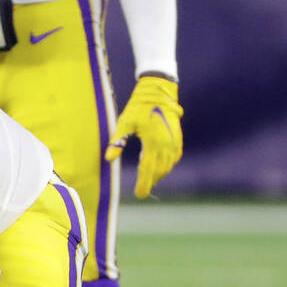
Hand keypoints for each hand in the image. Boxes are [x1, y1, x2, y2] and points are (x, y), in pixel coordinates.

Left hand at [105, 75, 182, 198]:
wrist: (158, 92)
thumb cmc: (138, 107)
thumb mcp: (124, 124)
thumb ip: (117, 142)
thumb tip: (108, 159)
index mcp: (153, 142)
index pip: (148, 169)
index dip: (144, 184)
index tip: (140, 194)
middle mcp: (166, 144)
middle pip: (159, 170)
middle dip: (151, 182)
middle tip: (142, 190)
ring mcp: (174, 141)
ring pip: (168, 165)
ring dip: (159, 175)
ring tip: (149, 181)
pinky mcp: (178, 138)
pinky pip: (174, 158)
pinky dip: (167, 166)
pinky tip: (160, 168)